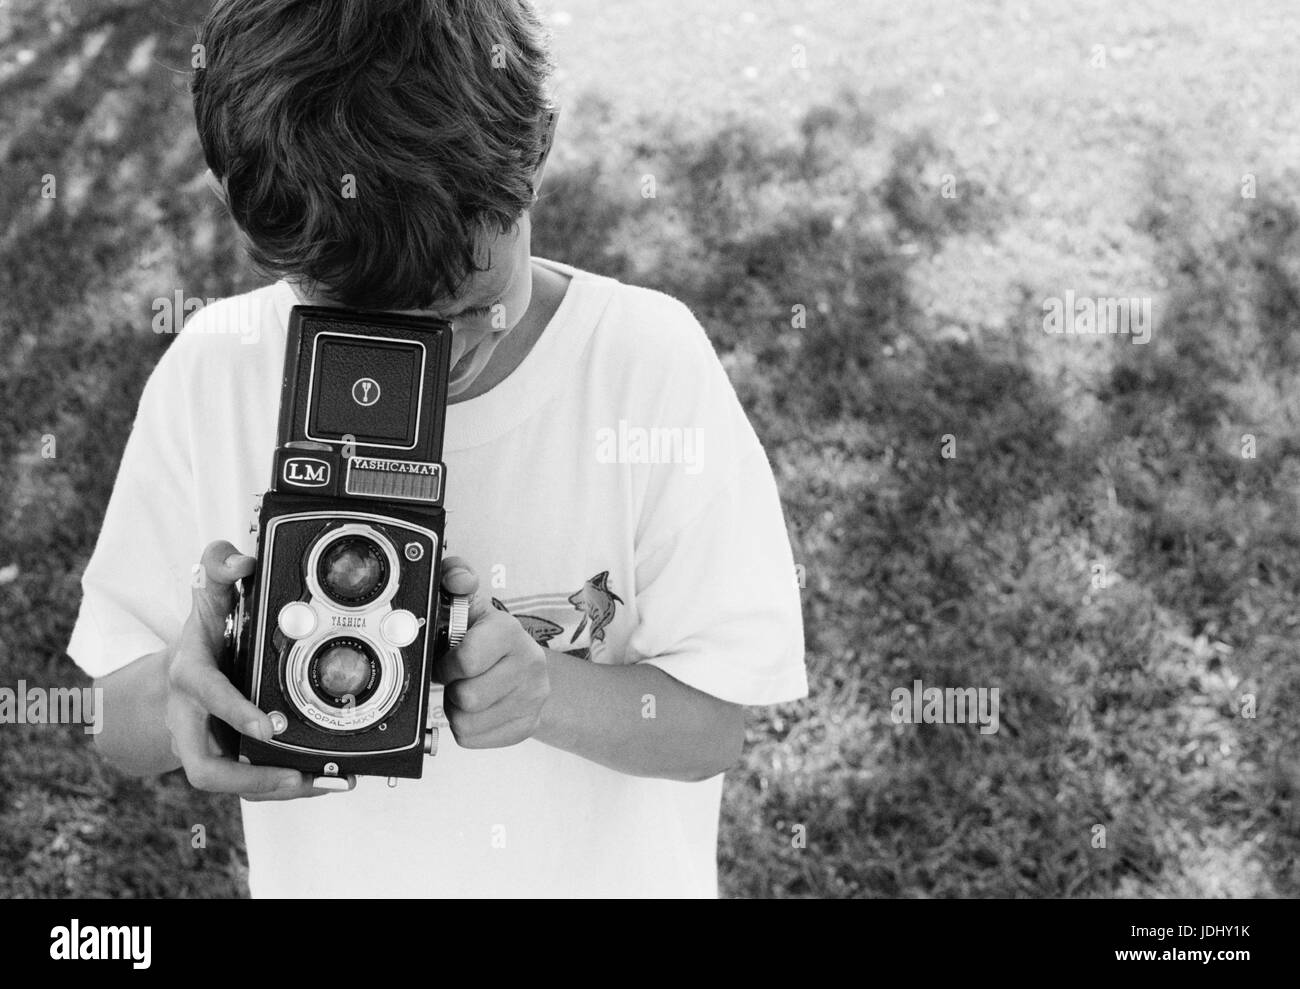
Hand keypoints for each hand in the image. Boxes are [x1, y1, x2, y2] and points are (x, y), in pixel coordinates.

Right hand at [164, 540, 353, 799]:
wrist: (177, 675)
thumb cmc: (201, 633)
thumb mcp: (206, 593)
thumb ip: (218, 565)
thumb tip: (244, 560)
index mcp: (190, 677)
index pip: (206, 696)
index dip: (233, 711)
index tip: (267, 725)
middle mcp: (193, 720)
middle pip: (206, 768)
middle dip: (250, 777)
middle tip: (297, 776)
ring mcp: (210, 745)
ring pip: (233, 784)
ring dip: (278, 789)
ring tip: (329, 783)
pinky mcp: (230, 760)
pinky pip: (253, 783)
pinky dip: (287, 787)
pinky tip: (328, 781)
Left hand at [434, 557, 549, 747]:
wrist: (527, 667)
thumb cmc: (487, 638)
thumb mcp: (470, 605)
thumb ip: (456, 579)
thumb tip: (459, 579)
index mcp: (509, 631)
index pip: (466, 661)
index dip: (447, 665)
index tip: (449, 660)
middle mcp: (530, 664)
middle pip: (467, 699)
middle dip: (453, 689)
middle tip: (459, 679)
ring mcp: (533, 698)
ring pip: (466, 723)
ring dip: (457, 710)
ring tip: (468, 691)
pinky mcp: (528, 725)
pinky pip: (474, 739)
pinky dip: (468, 728)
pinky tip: (478, 710)